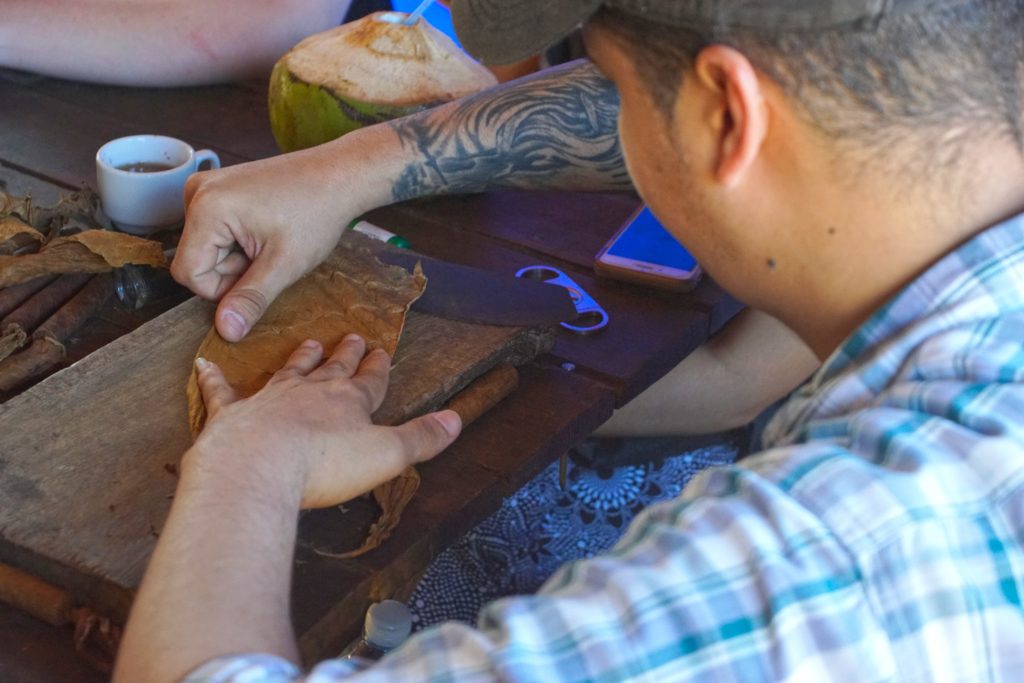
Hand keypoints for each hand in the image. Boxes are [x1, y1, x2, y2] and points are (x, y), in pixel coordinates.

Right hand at [171, 140, 389, 341]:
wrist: (338, 177)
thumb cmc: (316, 213)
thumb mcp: (284, 265)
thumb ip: (250, 299)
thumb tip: (226, 332)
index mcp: (206, 207)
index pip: (188, 274)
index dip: (222, 288)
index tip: (258, 271)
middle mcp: (196, 192)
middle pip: (197, 260)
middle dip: (233, 270)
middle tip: (269, 252)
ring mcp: (205, 187)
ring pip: (206, 249)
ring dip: (237, 256)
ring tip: (270, 239)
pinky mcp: (218, 189)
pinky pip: (214, 232)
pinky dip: (239, 240)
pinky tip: (265, 229)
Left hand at [188, 334, 461, 507]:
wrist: (257, 468)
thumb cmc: (323, 464)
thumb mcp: (387, 454)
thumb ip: (421, 438)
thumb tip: (456, 420)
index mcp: (349, 402)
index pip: (370, 379)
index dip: (377, 367)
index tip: (381, 352)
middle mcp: (310, 393)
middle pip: (333, 369)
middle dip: (345, 355)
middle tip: (351, 337)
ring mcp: (270, 400)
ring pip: (290, 372)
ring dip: (301, 358)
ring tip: (311, 343)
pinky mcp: (232, 415)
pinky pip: (223, 392)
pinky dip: (214, 379)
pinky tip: (204, 366)